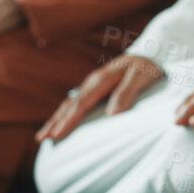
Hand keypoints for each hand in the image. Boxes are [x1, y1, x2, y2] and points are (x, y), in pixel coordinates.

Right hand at [37, 55, 164, 141]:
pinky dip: (64, 114)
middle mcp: (92, 82)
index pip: (82, 103)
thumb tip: (112, 113)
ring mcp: (92, 85)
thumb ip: (127, 92)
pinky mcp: (95, 89)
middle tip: (43, 139)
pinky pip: (75, 103)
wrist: (151, 53)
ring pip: (69, 104)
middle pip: (70, 105)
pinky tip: (58, 124)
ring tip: (42, 136)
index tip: (58, 134)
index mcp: (102, 79)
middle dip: (56, 122)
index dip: (69, 120)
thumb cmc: (147, 67)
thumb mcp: (141, 76)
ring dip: (55, 119)